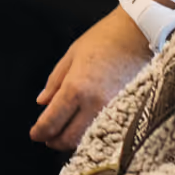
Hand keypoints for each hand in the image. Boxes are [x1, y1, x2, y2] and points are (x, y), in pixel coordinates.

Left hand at [30, 6, 149, 150]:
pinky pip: (106, 132)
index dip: (39, 132)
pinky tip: (86, 128)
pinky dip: (93, 134)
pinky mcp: (128, 112)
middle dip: (54, 141)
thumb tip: (42, 102)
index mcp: (76, 88)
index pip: (51, 122)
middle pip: (68, 138)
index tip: (35, 134)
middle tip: (47, 137)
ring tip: (65, 132)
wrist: (140, 33)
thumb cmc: (105, 39)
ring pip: (88, 139)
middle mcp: (94, 104)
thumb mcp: (72, 55)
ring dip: (73, 140)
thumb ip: (55, 81)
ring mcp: (113, 111)